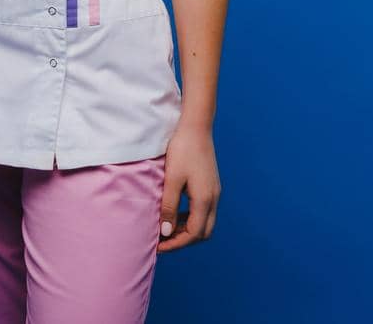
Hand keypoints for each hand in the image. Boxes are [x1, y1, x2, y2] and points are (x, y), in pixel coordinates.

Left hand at [157, 124, 219, 252]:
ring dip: (187, 229)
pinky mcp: (211, 185)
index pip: (193, 234)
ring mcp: (214, 192)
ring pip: (205, 222)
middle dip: (183, 240)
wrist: (196, 126)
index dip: (176, 243)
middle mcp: (213, 198)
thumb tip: (166, 232)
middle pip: (203, 232)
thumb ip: (168, 206)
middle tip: (162, 240)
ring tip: (166, 226)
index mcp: (204, 199)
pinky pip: (204, 210)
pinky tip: (175, 212)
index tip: (158, 246)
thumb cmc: (182, 150)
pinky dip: (190, 217)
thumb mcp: (171, 179)